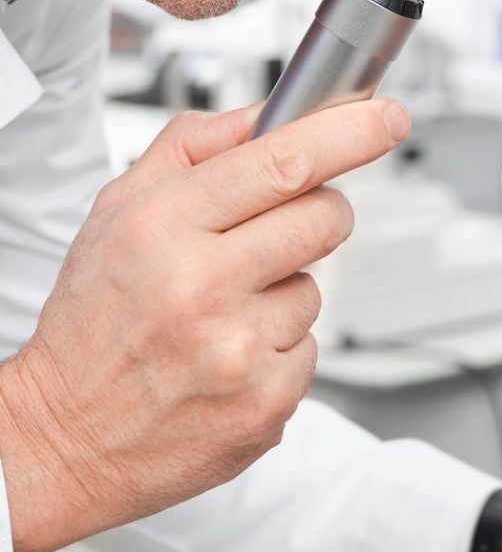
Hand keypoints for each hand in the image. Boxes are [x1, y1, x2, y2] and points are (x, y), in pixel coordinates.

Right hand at [0, 96, 409, 551]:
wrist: (65, 439)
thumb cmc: (94, 320)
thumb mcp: (118, 209)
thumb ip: (195, 146)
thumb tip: (269, 112)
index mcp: (164, 226)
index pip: (285, 161)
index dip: (350, 132)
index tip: (386, 117)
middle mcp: (202, 286)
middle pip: (324, 217)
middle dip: (320, 210)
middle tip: (277, 229)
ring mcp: (239, 350)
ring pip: (317, 287)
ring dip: (285, 290)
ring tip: (222, 313)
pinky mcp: (267, 404)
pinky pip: (310, 349)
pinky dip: (279, 349)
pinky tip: (228, 357)